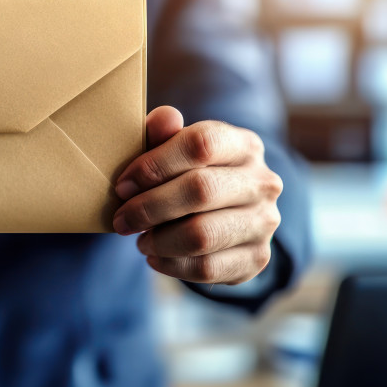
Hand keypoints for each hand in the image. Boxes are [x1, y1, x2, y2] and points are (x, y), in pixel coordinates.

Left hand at [112, 106, 281, 285]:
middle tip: (121, 220)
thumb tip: (164, 119)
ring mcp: (264, 221)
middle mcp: (262, 181)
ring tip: (141, 240)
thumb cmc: (189, 175)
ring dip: (159, 240)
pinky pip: (207, 267)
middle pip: (200, 190)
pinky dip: (171, 265)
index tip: (122, 185)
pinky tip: (155, 257)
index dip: (154, 164)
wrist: (227, 216)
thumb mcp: (174, 149)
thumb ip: (163, 133)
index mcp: (243, 144)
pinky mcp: (257, 257)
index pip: (200, 144)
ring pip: (202, 235)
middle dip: (149, 207)